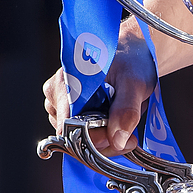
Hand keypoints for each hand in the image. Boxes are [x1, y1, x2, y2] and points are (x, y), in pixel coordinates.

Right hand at [43, 25, 159, 156]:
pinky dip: (100, 135)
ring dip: (104, 139)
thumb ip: (126, 111)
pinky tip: (115, 122)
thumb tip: (116, 140)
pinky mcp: (69, 110)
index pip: (69, 127)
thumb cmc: (131, 58)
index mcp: (65, 81)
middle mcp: (57, 92)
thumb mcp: (134, 82)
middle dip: (104, 142)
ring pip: (77, 138)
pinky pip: (81, 133)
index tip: (120, 139)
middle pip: (72, 136)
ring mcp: (61, 102)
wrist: (134, 50)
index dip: (94, 139)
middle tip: (129, 136)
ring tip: (122, 122)